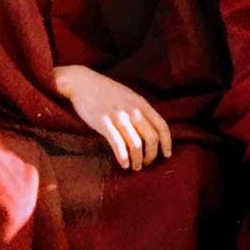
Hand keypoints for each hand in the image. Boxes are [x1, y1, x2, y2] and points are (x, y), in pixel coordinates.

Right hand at [52, 64, 172, 170]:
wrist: (82, 82)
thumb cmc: (106, 91)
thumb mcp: (129, 96)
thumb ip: (140, 110)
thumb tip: (150, 129)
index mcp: (141, 103)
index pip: (162, 126)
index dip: (167, 143)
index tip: (167, 155)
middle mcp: (133, 110)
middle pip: (152, 138)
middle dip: (152, 155)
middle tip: (146, 163)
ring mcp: (118, 117)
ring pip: (136, 145)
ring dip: (138, 160)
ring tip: (135, 167)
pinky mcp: (104, 123)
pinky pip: (118, 144)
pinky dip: (123, 157)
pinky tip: (124, 164)